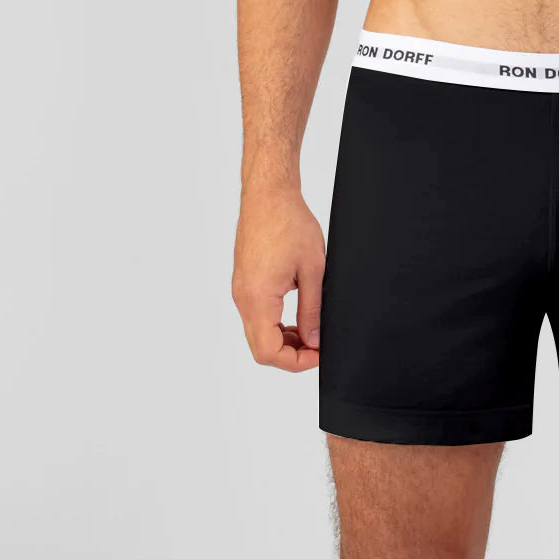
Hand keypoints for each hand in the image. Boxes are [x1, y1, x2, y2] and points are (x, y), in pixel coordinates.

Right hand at [231, 186, 325, 371]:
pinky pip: (255, 316)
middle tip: (317, 344)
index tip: (318, 353)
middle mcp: (243, 299)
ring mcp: (240, 291)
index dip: (295, 362)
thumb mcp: (313, 270)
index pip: (269, 352)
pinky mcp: (243, 283)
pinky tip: (296, 314)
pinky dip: (274, 323)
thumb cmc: (290, 223)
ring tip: (310, 329)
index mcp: (258, 298)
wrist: (268, 195)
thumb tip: (313, 341)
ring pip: (257, 333)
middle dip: (290, 354)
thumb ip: (312, 310)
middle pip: (260, 348)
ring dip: (282, 339)